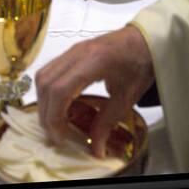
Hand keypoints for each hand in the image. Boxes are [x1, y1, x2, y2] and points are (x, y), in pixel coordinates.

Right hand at [35, 26, 153, 157]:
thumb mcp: (127, 97)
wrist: (145, 39)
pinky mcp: (71, 51)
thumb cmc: (140, 63)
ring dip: (44, 101)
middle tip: (55, 133)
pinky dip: (48, 91)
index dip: (54, 116)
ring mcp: (72, 50)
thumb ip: (108, 122)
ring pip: (43, 76)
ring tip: (54, 121)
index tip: (60, 136)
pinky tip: (59, 104)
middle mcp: (77, 53)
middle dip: (46, 112)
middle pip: (46, 83)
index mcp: (94, 62)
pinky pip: (49, 70)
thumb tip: (95, 149)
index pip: (60, 89)